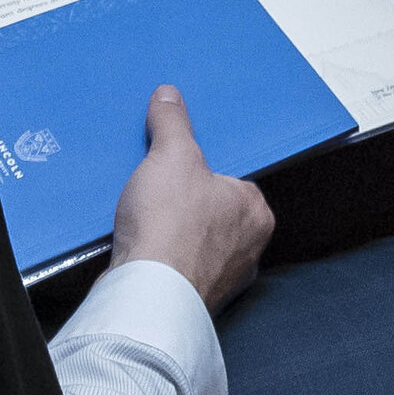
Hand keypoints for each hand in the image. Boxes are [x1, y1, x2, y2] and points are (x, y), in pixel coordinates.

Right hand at [107, 88, 271, 313]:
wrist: (145, 295)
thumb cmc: (172, 227)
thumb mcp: (171, 155)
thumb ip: (173, 123)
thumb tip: (169, 96)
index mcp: (255, 212)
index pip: (231, 176)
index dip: (201, 163)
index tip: (179, 157)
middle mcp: (247, 249)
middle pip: (211, 208)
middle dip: (184, 195)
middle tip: (157, 179)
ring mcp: (220, 278)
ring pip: (193, 238)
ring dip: (169, 226)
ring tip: (142, 208)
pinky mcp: (191, 298)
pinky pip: (175, 264)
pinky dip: (158, 253)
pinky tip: (138, 240)